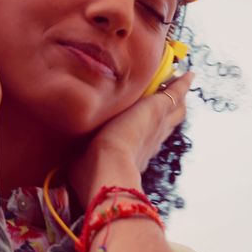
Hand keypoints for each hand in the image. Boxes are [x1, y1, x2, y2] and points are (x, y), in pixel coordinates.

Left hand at [68, 72, 193, 206]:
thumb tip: (62, 172)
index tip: (152, 126)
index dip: (150, 132)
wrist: (108, 170)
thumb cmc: (92, 176)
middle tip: (175, 99)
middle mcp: (151, 141)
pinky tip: (189, 74)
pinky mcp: (156, 109)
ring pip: (175, 109)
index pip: (146, 140)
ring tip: (183, 83)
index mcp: (135, 154)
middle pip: (168, 124)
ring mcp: (156, 124)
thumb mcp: (83, 165)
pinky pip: (175, 93)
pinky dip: (182, 84)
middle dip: (171, 112)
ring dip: (178, 97)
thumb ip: (77, 162)